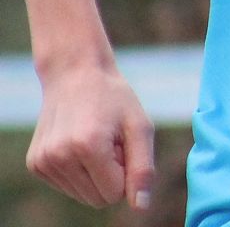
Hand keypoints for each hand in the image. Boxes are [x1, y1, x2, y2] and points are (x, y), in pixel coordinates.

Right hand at [27, 62, 153, 209]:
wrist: (75, 74)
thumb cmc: (114, 99)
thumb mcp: (139, 127)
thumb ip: (143, 169)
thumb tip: (140, 207)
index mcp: (87, 147)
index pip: (114, 194)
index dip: (126, 171)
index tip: (122, 144)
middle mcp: (59, 157)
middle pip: (98, 199)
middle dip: (111, 175)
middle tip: (110, 142)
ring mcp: (42, 162)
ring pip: (82, 196)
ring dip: (95, 173)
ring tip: (96, 141)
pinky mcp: (35, 165)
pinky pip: (68, 187)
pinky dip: (79, 170)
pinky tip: (79, 143)